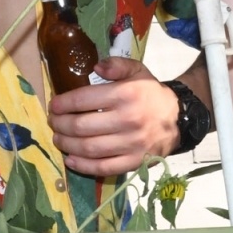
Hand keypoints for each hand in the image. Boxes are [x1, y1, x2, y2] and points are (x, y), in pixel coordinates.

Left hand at [48, 57, 179, 176]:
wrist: (178, 118)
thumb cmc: (150, 93)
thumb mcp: (137, 70)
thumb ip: (117, 65)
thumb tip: (95, 67)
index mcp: (125, 95)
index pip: (84, 100)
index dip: (63, 103)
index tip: (54, 105)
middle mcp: (127, 120)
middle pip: (82, 126)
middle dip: (60, 125)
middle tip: (53, 122)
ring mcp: (131, 144)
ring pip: (89, 148)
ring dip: (67, 145)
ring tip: (58, 139)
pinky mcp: (134, 162)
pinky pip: (104, 167)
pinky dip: (84, 166)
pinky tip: (71, 160)